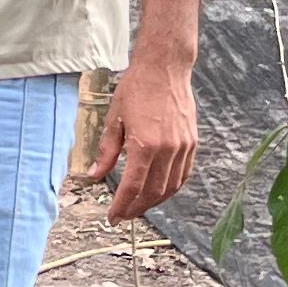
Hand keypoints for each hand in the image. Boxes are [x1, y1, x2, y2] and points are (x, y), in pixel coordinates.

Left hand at [89, 55, 198, 219]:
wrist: (165, 68)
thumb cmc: (136, 89)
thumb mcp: (114, 119)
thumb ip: (106, 151)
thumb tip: (95, 175)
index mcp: (145, 145)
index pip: (133, 187)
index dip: (122, 206)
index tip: (113, 217)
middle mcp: (167, 149)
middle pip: (153, 192)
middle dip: (137, 208)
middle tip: (124, 215)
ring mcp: (183, 147)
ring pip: (171, 187)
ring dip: (154, 201)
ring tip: (139, 206)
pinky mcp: (193, 142)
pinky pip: (183, 174)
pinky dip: (171, 187)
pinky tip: (159, 190)